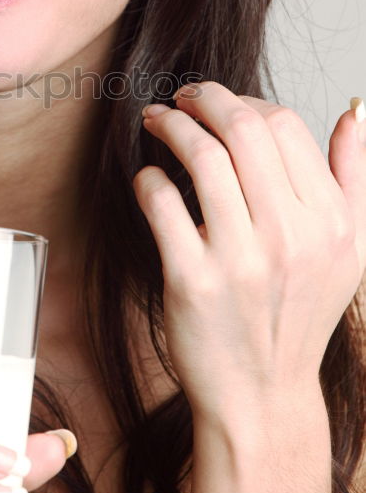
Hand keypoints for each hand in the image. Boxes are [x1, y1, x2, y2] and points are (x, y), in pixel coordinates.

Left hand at [133, 81, 365, 424]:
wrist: (260, 395)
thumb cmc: (297, 316)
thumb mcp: (349, 251)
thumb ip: (354, 178)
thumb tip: (355, 113)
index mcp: (328, 222)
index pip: (285, 126)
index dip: (244, 99)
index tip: (220, 102)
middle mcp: (291, 236)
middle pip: (243, 129)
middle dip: (205, 98)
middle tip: (183, 97)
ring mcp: (241, 259)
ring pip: (202, 157)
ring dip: (172, 126)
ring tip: (157, 121)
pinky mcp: (192, 280)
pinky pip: (163, 204)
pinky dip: (149, 178)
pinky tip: (148, 177)